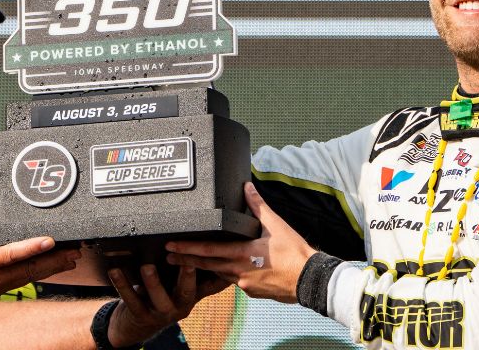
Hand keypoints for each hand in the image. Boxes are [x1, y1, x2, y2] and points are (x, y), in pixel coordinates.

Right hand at [0, 194, 79, 317]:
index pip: (12, 254)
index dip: (33, 247)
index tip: (50, 241)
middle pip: (29, 271)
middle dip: (54, 261)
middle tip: (74, 252)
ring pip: (28, 278)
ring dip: (49, 269)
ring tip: (68, 260)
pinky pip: (20, 282)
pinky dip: (35, 274)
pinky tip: (45, 269)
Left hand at [106, 264, 228, 346]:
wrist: (136, 326)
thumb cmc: (159, 298)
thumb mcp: (179, 288)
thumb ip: (191, 272)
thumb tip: (207, 245)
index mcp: (191, 295)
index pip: (206, 283)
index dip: (210, 270)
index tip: (211, 254)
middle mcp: (180, 306)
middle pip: (187, 291)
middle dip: (188, 276)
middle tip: (186, 260)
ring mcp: (161, 313)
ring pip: (159, 298)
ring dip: (153, 282)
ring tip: (147, 267)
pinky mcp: (141, 316)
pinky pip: (131, 300)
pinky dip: (122, 284)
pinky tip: (115, 270)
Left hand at [165, 183, 314, 302]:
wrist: (311, 280)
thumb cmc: (294, 253)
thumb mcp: (275, 224)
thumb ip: (258, 205)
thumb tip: (247, 186)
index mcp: (241, 255)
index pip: (206, 251)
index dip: (186, 248)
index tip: (170, 246)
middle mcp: (238, 272)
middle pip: (205, 265)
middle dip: (185, 260)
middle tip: (167, 257)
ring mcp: (245, 284)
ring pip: (218, 275)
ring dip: (202, 268)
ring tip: (187, 263)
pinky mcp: (253, 292)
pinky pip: (233, 282)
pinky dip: (224, 275)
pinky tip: (220, 270)